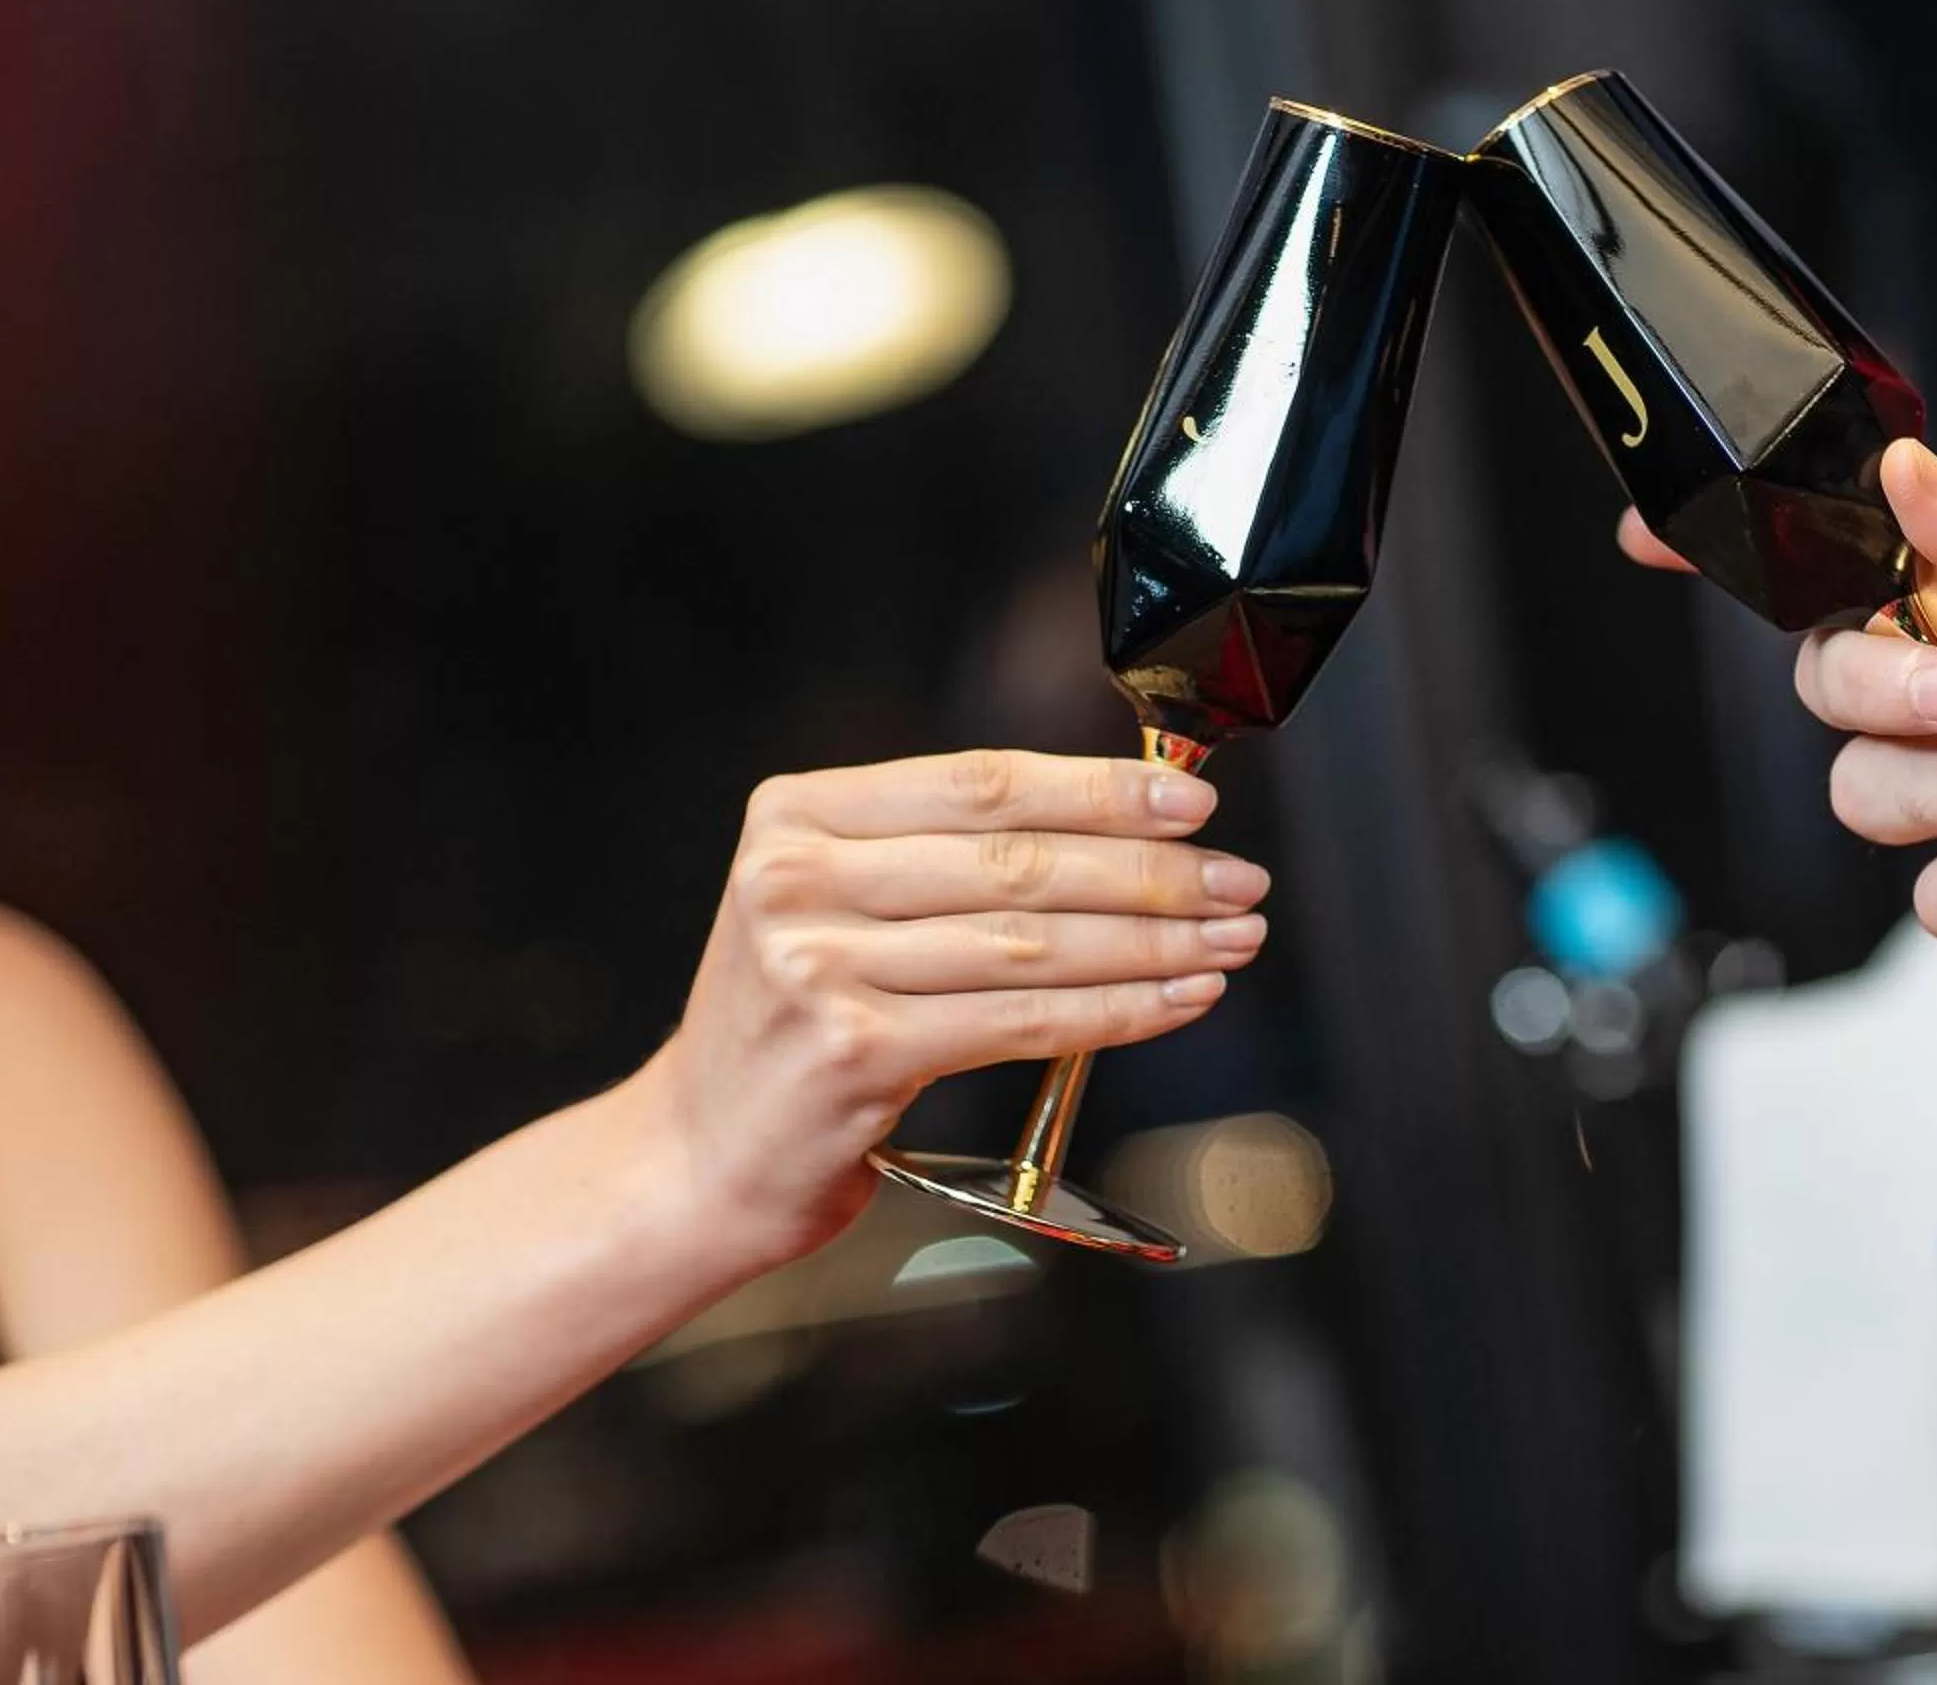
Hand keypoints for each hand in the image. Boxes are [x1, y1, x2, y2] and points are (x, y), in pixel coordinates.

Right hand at [630, 749, 1269, 1272]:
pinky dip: (1117, 1009)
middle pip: (1018, 860)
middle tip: (1240, 879)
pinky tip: (1177, 999)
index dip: (1100, 787)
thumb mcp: (838, 908)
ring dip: (1154, 941)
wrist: (696, 1155)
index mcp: (799, 814)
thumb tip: (1126, 830)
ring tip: (1231, 942)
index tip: (1192, 797)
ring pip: (1033, 942)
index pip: (982, 780)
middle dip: (1153, 870)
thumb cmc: (795, 1028)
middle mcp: (798, 878)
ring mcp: (817, 965)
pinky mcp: (850, 1052)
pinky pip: (1022, 1021)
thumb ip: (948, 859)